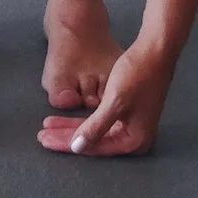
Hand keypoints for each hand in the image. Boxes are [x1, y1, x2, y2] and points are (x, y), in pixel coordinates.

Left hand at [36, 38, 174, 156]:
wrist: (156, 50)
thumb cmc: (137, 74)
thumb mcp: (114, 102)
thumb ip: (95, 127)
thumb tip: (77, 148)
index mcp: (135, 141)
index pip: (94, 147)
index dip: (67, 143)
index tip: (44, 139)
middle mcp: (135, 138)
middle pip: (94, 142)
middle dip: (66, 137)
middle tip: (41, 135)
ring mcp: (132, 126)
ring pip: (95, 131)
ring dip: (72, 127)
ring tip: (48, 125)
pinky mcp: (129, 114)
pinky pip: (102, 121)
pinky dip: (84, 119)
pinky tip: (67, 119)